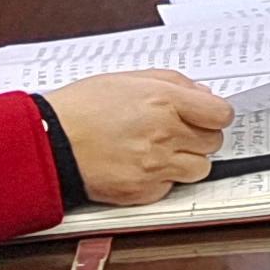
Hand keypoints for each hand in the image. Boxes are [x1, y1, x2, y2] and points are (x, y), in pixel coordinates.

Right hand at [41, 70, 228, 204]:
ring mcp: (155, 165)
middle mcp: (164, 134)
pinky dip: (163, 178)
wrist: (48, 141)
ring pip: (199, 168)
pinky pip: (172, 187)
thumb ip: (173, 82)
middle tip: (177, 131)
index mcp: (164, 101)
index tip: (207, 116)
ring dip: (187, 160)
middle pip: (214, 142)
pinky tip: (141, 165)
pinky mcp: (144, 191)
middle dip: (200, 136)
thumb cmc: (81, 108)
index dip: (215, 115)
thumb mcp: (128, 78)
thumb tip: (202, 94)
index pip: (221, 114)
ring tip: (160, 150)